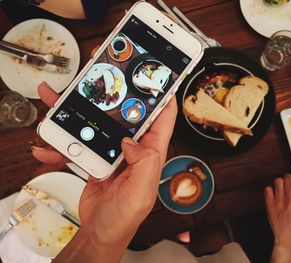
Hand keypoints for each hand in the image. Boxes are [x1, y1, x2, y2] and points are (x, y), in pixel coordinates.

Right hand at [33, 83, 176, 262]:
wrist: (100, 231)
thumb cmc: (125, 217)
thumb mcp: (141, 193)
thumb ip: (144, 164)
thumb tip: (131, 141)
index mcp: (151, 152)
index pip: (162, 118)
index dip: (162, 95)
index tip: (155, 74)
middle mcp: (134, 148)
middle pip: (125, 113)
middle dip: (112, 94)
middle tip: (99, 75)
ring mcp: (113, 152)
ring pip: (97, 123)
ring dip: (77, 113)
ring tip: (57, 101)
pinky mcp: (95, 158)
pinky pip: (79, 144)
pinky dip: (62, 145)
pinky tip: (46, 148)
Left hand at [265, 170, 290, 262]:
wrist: (287, 237)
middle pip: (288, 179)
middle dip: (287, 176)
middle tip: (286, 178)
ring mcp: (280, 203)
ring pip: (278, 181)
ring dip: (279, 181)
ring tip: (280, 185)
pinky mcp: (270, 205)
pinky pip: (268, 189)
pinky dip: (270, 189)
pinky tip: (272, 192)